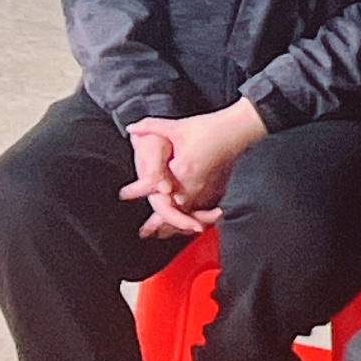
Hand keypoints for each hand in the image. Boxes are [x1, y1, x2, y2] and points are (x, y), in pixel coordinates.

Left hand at [118, 104, 261, 236]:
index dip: (138, 190)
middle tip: (144, 231)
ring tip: (160, 233)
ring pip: (186, 214)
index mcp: (183, 169)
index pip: (157, 185)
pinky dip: (189, 219)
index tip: (124, 194)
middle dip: (157, 222)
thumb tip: (132, 127)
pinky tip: (184, 225)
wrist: (236, 131)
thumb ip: (151, 128)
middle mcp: (194, 184)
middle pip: (172, 209)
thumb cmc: (209, 129)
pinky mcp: (214, 191)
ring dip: (173, 225)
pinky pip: (200, 211)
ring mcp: (206, 189)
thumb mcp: (177, 127)